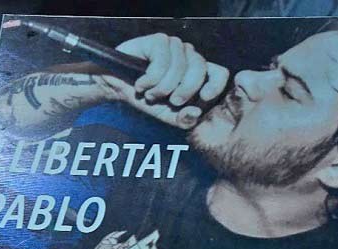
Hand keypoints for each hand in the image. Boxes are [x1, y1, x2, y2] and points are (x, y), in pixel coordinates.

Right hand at [104, 33, 229, 129]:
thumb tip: (196, 112)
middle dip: (185, 90)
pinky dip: (149, 80)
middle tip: (171, 101)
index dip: (215, 85)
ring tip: (149, 93)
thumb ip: (185, 119)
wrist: (118, 88)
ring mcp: (174, 45)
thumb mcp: (169, 116)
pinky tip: (141, 83)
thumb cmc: (146, 99)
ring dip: (161, 88)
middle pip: (200, 69)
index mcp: (198, 72)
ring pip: (179, 68)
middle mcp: (189, 55)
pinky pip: (161, 63)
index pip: (220, 73)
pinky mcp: (159, 40)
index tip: (204, 97)